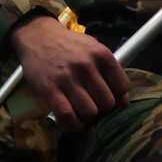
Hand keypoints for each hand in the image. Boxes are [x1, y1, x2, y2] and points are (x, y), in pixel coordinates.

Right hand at [11, 14, 129, 131]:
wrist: (38, 36)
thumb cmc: (69, 45)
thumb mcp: (94, 47)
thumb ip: (109, 70)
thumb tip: (122, 101)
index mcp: (102, 55)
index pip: (122, 87)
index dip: (119, 100)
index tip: (113, 103)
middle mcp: (87, 66)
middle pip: (107, 103)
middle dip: (103, 111)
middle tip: (96, 110)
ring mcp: (67, 78)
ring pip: (90, 112)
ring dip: (88, 119)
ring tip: (84, 116)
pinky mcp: (49, 89)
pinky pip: (67, 115)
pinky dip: (72, 124)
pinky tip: (73, 123)